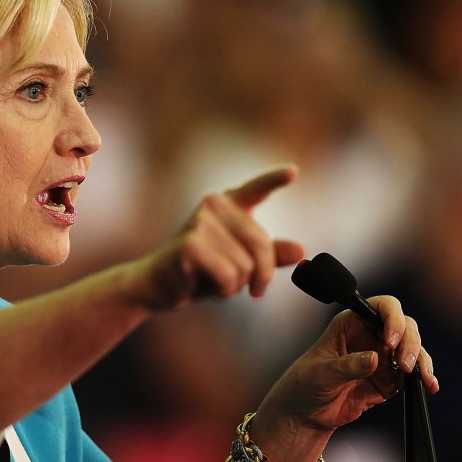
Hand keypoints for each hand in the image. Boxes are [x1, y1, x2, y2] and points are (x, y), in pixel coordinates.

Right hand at [135, 165, 305, 310]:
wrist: (159, 285)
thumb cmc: (202, 271)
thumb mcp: (241, 264)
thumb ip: (270, 257)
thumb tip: (302, 252)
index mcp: (229, 204)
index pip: (256, 188)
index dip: (274, 179)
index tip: (293, 171)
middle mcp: (214, 205)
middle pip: (262, 245)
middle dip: (262, 275)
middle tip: (255, 291)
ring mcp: (200, 221)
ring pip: (246, 265)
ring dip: (237, 285)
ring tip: (217, 282)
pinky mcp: (190, 244)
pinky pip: (228, 275)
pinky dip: (224, 289)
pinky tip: (206, 286)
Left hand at [258, 295, 438, 433]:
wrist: (305, 413)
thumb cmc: (304, 384)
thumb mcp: (320, 373)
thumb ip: (347, 366)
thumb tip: (375, 359)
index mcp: (351, 322)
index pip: (382, 307)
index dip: (392, 318)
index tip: (390, 340)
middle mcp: (371, 335)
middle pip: (404, 327)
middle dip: (410, 343)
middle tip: (405, 365)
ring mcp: (383, 357)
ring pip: (413, 350)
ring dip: (421, 361)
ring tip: (423, 379)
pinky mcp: (390, 379)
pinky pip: (413, 375)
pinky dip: (423, 378)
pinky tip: (429, 386)